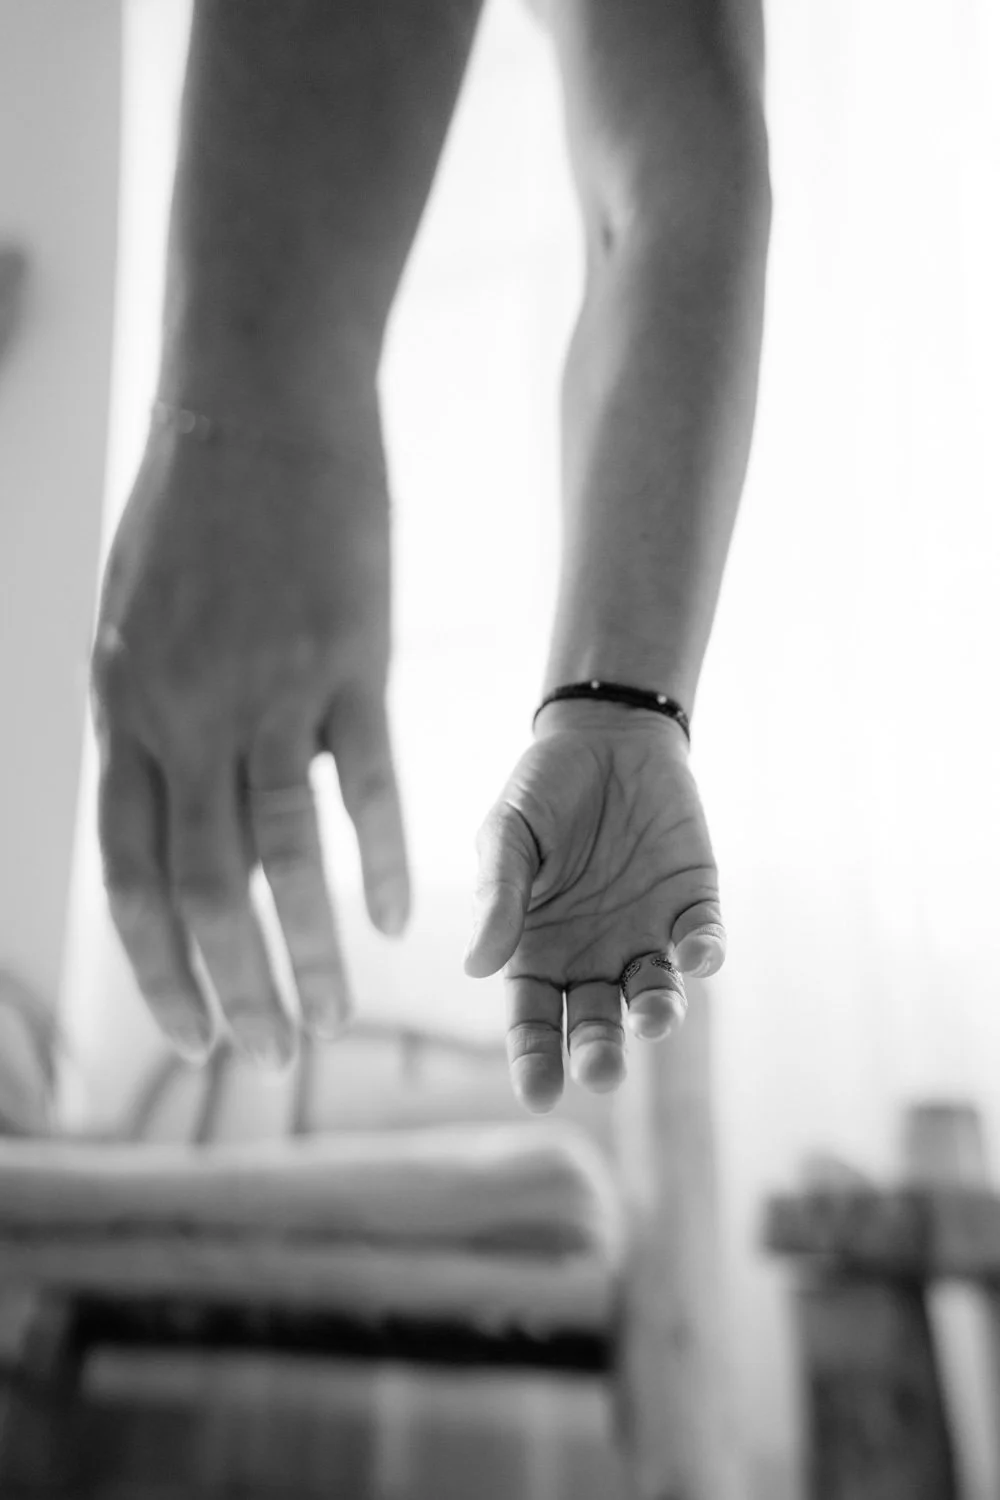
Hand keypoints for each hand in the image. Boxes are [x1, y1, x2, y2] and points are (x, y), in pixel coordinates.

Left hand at [90, 408, 408, 1067]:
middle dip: (233, 987)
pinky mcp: (349, 659)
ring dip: (305, 951)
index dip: (158, 965)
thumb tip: (184, 808)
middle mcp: (187, 715)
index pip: (129, 873)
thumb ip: (155, 720)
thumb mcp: (137, 617)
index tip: (190, 1032)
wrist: (255, 395)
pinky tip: (392, 922)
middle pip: (203, 885)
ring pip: (285, 853)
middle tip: (267, 1060)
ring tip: (329, 1026)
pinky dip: (378, 858)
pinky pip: (366, 782)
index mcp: (126, 709)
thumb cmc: (196, 506)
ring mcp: (270, 688)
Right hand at [464, 701, 725, 1112]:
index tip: (539, 1093)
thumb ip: (499, 894)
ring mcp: (647, 932)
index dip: (535, 1058)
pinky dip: (704, 950)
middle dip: (600, 1050)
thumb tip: (475, 967)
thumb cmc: (543, 791)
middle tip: (601, 1069)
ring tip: (653, 1019)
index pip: (535, 1020)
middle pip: (598, 1022)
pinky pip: (703, 937)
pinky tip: (697, 953)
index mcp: (539, 950)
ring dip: (658, 1011)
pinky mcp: (693, 901)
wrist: (606, 735)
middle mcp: (594, 955)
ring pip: (656, 992)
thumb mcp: (507, 833)